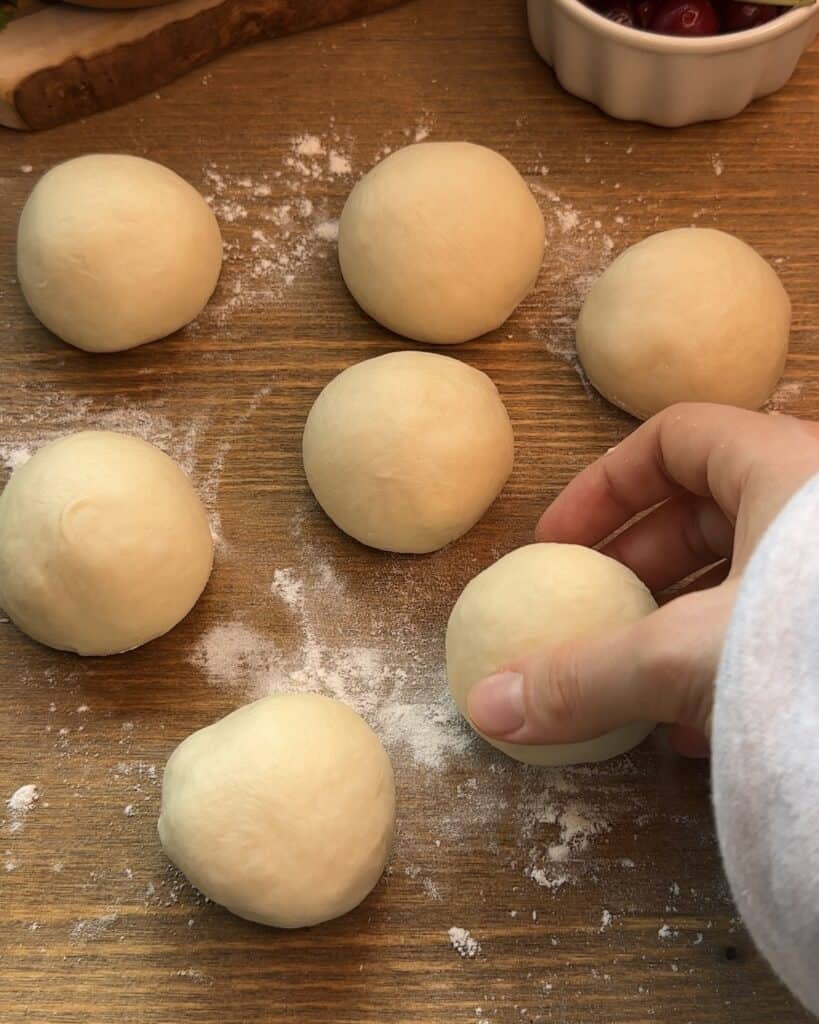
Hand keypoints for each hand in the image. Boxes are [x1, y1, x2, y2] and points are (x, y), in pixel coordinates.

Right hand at [467, 403, 818, 756]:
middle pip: (707, 508)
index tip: (559, 546)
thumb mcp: (692, 656)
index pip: (672, 437)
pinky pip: (782, 626)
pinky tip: (702, 726)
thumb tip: (488, 706)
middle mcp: (818, 506)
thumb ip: (589, 677)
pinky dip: (731, 664)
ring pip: (748, 574)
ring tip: (640, 681)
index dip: (604, 486)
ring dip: (683, 623)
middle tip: (597, 615)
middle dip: (641, 566)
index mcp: (783, 468)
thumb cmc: (817, 644)